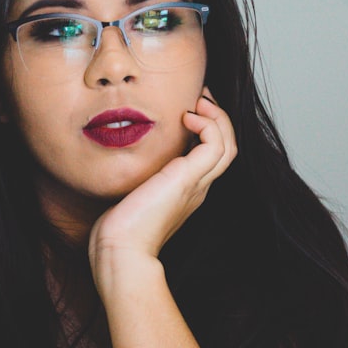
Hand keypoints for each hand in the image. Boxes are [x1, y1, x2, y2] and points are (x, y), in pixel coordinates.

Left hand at [88, 87, 236, 294]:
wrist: (121, 251)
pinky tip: (188, 117)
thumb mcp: (130, 195)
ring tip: (199, 101)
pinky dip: (209, 125)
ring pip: (228, 145)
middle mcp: (197, 188)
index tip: (187, 109)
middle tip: (199, 96)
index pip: (209, 155)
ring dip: (218, 117)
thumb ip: (135, 178)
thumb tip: (120, 160)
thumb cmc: (118, 230)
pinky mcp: (188, 179)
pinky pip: (216, 146)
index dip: (205, 129)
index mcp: (186, 191)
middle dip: (216, 117)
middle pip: (226, 147)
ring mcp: (196, 184)